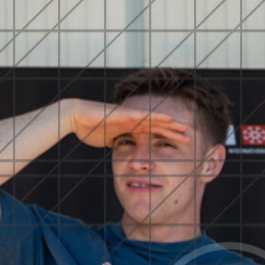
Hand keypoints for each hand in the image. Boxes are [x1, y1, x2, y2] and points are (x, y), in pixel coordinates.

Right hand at [59, 98, 190, 147]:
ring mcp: (130, 115)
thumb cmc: (89, 128)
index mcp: (130, 128)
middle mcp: (133, 121)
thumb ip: (118, 144)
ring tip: (184, 127)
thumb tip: (123, 152)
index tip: (179, 147)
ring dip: (170, 124)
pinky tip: (168, 118)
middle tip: (189, 138)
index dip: (166, 140)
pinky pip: (143, 115)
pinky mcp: (124, 113)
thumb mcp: (108, 141)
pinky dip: (156, 117)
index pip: (153, 135)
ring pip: (154, 120)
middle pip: (158, 127)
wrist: (75, 117)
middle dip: (173, 132)